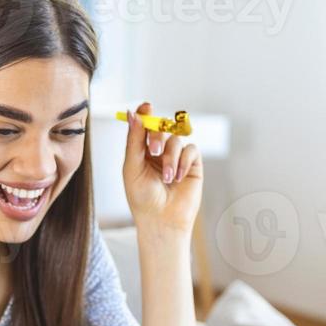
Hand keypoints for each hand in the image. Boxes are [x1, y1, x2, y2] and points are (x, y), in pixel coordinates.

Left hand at [122, 101, 201, 235]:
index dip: (146, 114)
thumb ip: (134, 140)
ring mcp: (177, 157)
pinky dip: (183, 162)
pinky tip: (177, 178)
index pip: (144, 126)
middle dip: (158, 137)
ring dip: (170, 158)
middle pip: (161, 128)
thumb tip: (134, 113)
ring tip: (167, 178)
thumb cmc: (142, 197)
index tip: (146, 106)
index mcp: (141, 150)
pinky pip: (191, 149)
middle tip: (154, 152)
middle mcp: (159, 151)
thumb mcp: (132, 166)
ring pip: (176, 139)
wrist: (161, 219)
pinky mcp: (192, 164)